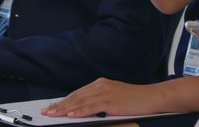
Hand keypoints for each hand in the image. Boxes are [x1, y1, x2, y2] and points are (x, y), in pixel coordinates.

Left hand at [43, 78, 166, 117]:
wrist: (151, 97)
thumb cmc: (135, 99)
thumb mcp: (114, 97)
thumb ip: (98, 101)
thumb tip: (82, 109)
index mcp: (100, 84)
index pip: (77, 93)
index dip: (63, 101)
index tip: (51, 107)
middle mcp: (101, 85)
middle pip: (76, 96)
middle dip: (59, 105)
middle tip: (46, 112)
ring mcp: (106, 92)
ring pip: (80, 101)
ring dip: (65, 109)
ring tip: (53, 114)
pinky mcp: (111, 101)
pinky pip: (92, 107)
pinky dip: (80, 111)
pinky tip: (71, 115)